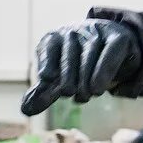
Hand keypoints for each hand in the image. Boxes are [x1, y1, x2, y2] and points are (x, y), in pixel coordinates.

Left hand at [21, 19, 138, 116]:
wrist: (112, 52)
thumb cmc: (78, 66)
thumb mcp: (59, 79)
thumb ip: (44, 94)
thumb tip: (25, 111)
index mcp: (54, 39)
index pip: (48, 47)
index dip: (47, 62)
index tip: (47, 78)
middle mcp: (73, 32)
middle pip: (69, 53)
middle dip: (68, 75)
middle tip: (69, 94)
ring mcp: (95, 32)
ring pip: (89, 53)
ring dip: (86, 78)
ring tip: (85, 96)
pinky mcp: (117, 38)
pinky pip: (109, 53)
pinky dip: (104, 71)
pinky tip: (98, 87)